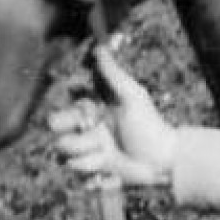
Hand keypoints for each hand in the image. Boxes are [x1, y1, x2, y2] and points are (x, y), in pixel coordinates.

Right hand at [49, 46, 177, 187]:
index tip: (89, 108)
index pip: (68, 99)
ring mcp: (87, 150)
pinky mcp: (90, 171)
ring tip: (104, 155)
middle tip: (92, 134)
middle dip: (69, 130)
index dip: (72, 105)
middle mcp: (86, 127)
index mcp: (94, 107)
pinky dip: (90, 173)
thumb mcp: (132, 97)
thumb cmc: (150, 126)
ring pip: (63, 151)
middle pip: (56, 125)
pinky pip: (74, 172)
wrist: (163, 163)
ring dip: (84, 154)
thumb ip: (113, 74)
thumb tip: (99, 46)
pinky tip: (107, 171)